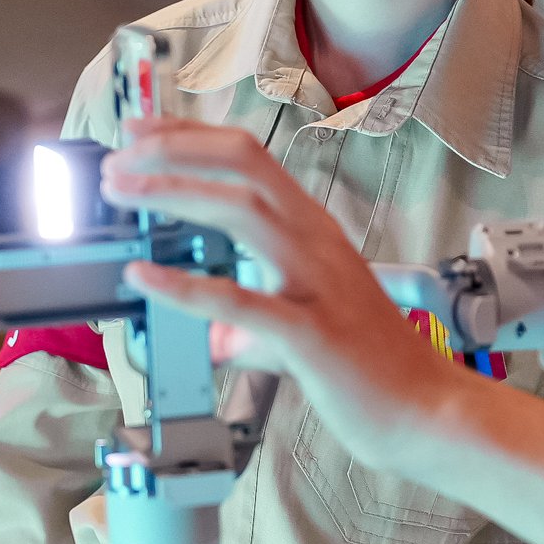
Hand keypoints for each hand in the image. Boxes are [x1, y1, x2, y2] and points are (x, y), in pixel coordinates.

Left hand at [101, 119, 477, 465]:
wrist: (428, 412)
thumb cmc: (371, 367)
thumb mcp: (302, 328)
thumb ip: (251, 327)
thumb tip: (212, 339)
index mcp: (313, 231)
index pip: (248, 157)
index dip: (189, 135)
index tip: (139, 132)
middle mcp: (317, 242)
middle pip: (242, 165)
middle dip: (172, 152)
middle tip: (116, 163)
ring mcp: (318, 283)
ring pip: (241, 211)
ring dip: (173, 194)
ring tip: (123, 195)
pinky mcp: (313, 334)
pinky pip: (241, 300)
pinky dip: (185, 287)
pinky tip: (144, 277)